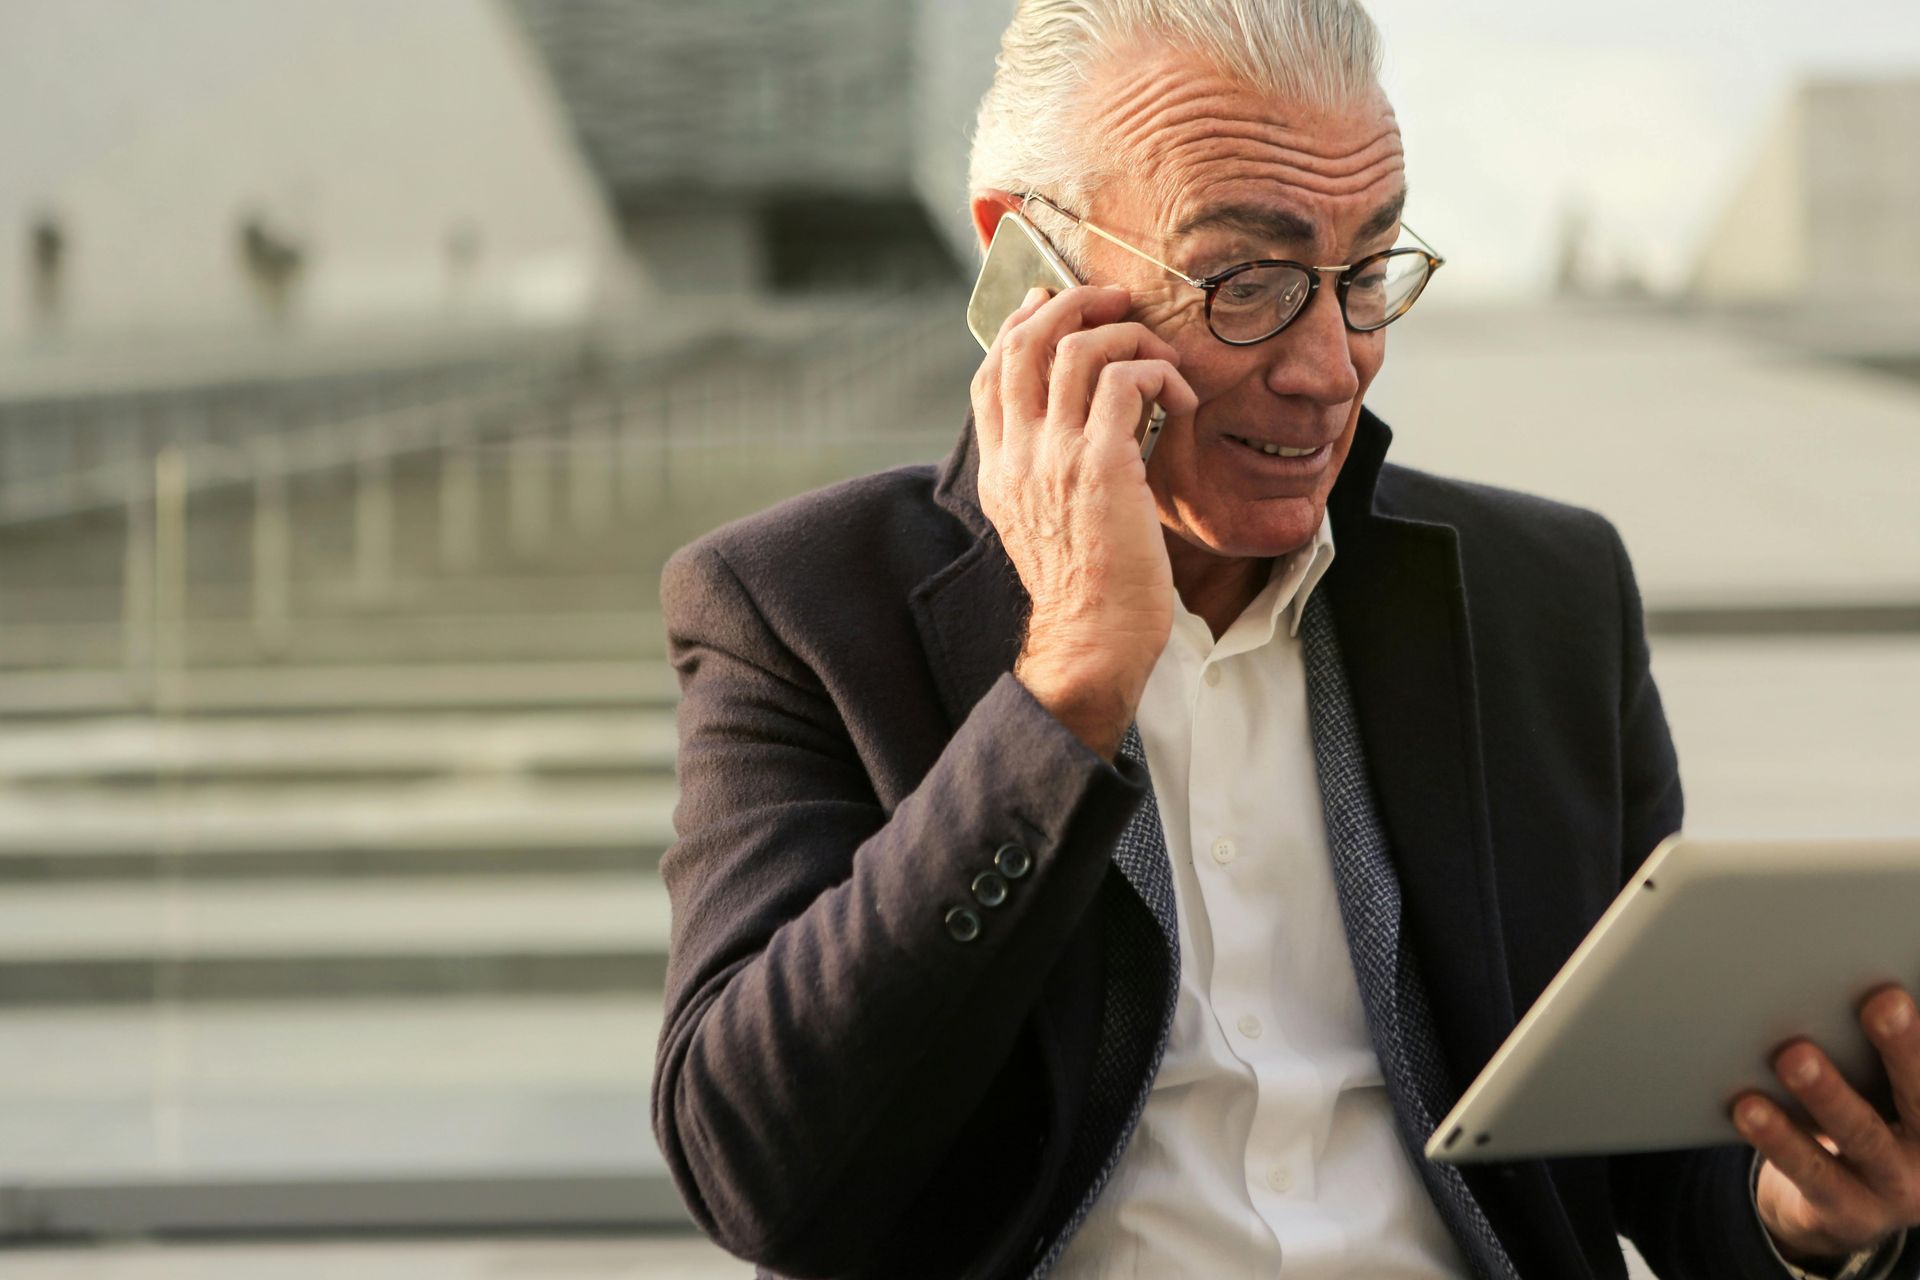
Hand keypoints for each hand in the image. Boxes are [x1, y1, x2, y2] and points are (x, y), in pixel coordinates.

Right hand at [968, 283, 1197, 758]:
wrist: (1093, 640)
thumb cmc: (1087, 590)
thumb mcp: (1044, 523)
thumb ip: (1047, 471)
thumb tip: (1077, 425)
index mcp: (999, 468)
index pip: (991, 372)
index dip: (1021, 325)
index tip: (1054, 305)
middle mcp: (1017, 454)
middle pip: (1026, 342)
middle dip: (1074, 304)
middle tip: (1117, 300)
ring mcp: (1054, 457)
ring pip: (1078, 348)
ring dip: (1128, 335)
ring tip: (1161, 358)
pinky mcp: (1102, 465)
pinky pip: (1127, 380)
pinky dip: (1160, 373)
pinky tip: (1182, 400)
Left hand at [1733, 985, 1919, 1264]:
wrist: (1849, 1205)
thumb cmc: (1871, 1115)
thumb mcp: (1889, 1089)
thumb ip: (1887, 1053)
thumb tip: (1872, 982)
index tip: (1908, 990)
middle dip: (1903, 1048)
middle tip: (1881, 1002)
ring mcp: (1894, 1187)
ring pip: (1862, 1135)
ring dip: (1827, 1092)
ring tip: (1793, 1055)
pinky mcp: (1848, 1211)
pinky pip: (1812, 1173)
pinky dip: (1780, 1138)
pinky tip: (1748, 1107)